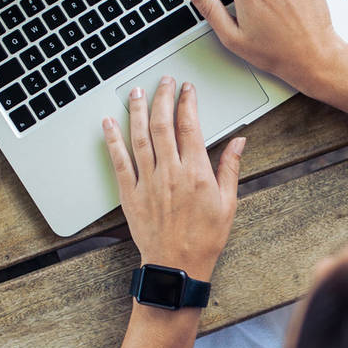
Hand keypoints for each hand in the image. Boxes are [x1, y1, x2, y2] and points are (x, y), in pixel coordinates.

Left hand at [102, 77, 244, 281]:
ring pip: (140, 137)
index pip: (190, 127)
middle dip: (163, 98)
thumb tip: (239, 142)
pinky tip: (108, 123)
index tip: (187, 89)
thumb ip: (230, 168)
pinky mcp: (130, 194)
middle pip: (163, 125)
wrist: (176, 266)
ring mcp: (148, 182)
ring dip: (137, 111)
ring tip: (136, 91)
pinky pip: (119, 161)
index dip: (188, 103)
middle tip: (163, 81)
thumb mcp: (228, 203)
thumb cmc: (204, 238)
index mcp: (196, 173)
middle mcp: (170, 173)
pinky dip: (113, 140)